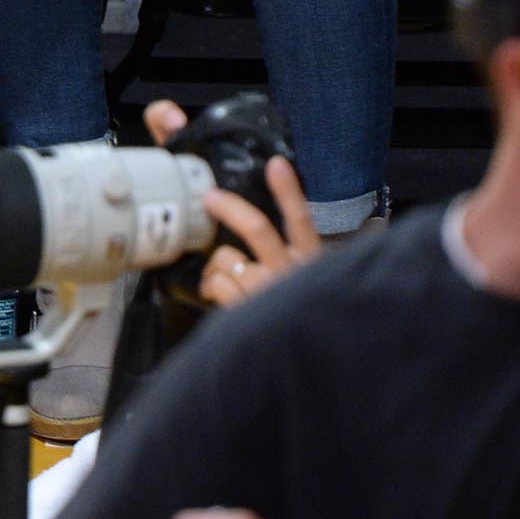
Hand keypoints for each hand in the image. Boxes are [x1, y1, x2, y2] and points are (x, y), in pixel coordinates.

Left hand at [142, 100, 321, 306]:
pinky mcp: (253, 314)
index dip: (290, 191)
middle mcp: (297, 274)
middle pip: (258, 231)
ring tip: (220, 272)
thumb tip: (236, 169)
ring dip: (216, 264)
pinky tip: (220, 293)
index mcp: (309, 257)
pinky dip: (212, 285)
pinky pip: (218, 285)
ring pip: (228, 259)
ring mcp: (275, 296)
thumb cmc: (273, 292)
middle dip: (229, 209)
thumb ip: (257, 222)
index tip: (277, 163)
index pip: (303, 219)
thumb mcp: (277, 259)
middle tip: (210, 196)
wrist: (285, 355)